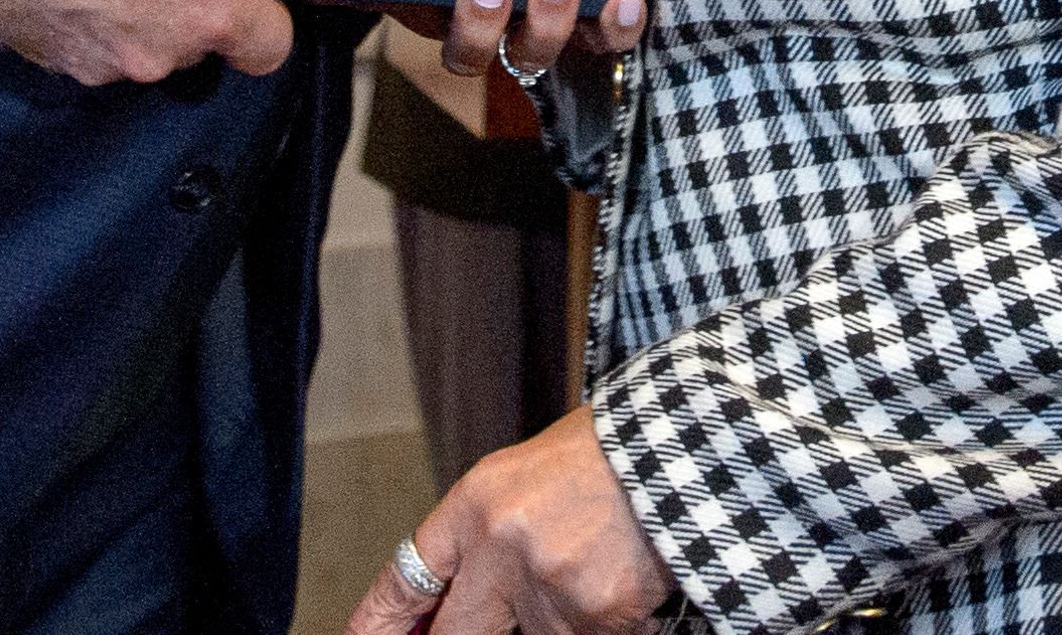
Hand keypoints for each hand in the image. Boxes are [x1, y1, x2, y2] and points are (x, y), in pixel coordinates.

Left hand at [347, 408, 674, 634]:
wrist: (682, 445)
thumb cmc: (610, 450)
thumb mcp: (527, 477)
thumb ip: (487, 533)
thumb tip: (459, 594)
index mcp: (477, 503)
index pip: (409, 575)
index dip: (379, 618)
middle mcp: (501, 550)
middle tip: (491, 620)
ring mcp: (548, 589)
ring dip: (556, 620)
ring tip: (591, 566)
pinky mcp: (597, 618)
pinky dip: (604, 623)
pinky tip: (623, 579)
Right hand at [371, 0, 648, 75]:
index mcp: (431, 3)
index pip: (436, 32)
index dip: (462, 25)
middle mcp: (479, 30)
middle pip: (479, 53)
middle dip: (491, 23)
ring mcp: (527, 29)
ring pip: (536, 54)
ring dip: (552, 23)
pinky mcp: (577, 20)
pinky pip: (598, 40)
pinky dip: (615, 27)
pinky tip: (626, 0)